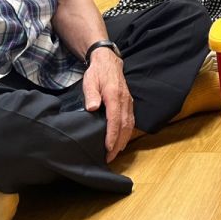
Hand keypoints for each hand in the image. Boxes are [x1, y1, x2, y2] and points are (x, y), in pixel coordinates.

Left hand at [82, 48, 134, 162]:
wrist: (108, 61)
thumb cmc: (97, 73)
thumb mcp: (89, 81)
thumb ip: (91, 94)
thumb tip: (92, 107)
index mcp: (114, 95)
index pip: (115, 119)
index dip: (112, 135)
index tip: (107, 148)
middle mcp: (124, 100)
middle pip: (124, 125)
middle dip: (118, 143)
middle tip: (110, 157)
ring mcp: (128, 101)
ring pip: (129, 124)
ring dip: (124, 140)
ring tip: (116, 153)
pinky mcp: (129, 103)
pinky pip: (131, 120)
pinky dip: (127, 133)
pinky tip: (122, 140)